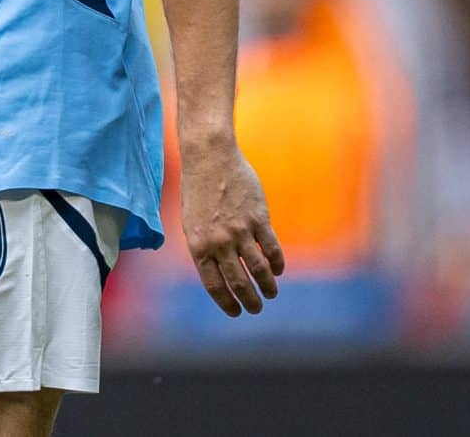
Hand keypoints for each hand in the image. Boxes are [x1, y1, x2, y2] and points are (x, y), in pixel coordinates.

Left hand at [180, 134, 284, 315]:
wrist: (209, 157)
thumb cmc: (197, 189)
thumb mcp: (191, 222)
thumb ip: (204, 247)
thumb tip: (219, 273)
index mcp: (198, 245)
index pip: (214, 285)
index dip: (227, 303)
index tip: (236, 312)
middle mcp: (219, 242)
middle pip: (239, 282)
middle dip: (250, 301)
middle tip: (257, 309)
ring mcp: (240, 230)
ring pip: (259, 270)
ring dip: (267, 287)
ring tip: (271, 294)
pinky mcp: (259, 218)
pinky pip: (272, 249)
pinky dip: (277, 263)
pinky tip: (277, 270)